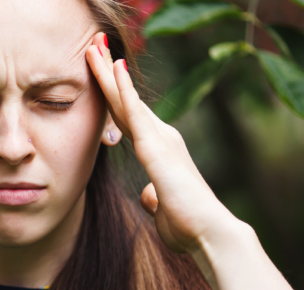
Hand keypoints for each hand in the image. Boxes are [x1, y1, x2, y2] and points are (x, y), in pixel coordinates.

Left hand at [85, 33, 239, 253]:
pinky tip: (114, 67)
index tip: (100, 72)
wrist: (210, 233)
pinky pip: (135, 113)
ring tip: (94, 44)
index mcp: (160, 151)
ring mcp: (160, 139)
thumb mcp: (163, 209)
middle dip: (107, 71)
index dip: (113, 94)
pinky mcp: (157, 148)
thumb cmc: (189, 225)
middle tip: (93, 43)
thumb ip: (154, 197)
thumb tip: (148, 195)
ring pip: (127, 99)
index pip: (129, 117)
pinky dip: (124, 89)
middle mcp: (162, 138)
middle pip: (126, 100)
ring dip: (108, 71)